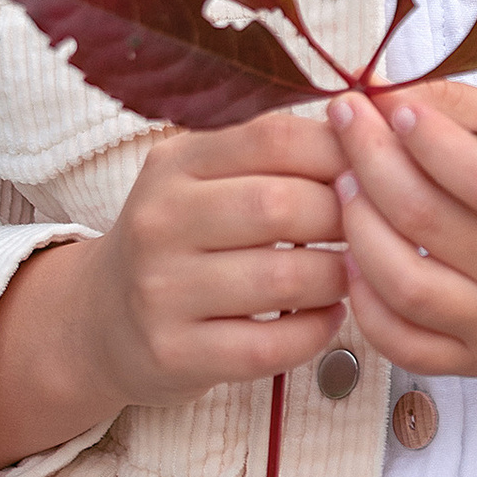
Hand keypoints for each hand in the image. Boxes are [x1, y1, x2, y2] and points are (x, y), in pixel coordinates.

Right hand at [0, 105, 346, 476]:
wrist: (101, 320)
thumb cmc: (181, 240)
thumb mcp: (205, 179)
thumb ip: (275, 153)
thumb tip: (374, 123)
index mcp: (175, 163)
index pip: (272, 137)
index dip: (339, 151)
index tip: (373, 171)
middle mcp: (160, 221)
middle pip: (281, 206)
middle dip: (347, 219)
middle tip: (375, 230)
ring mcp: (161, 291)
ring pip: (284, 279)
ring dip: (338, 278)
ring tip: (355, 274)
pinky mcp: (172, 353)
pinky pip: (270, 345)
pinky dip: (316, 331)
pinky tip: (328, 317)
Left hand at [327, 82, 476, 382]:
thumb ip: (464, 108)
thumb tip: (383, 92)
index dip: (430, 140)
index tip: (394, 105)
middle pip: (430, 221)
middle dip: (372, 159)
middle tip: (346, 120)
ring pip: (406, 284)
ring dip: (358, 226)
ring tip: (344, 184)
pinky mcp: (470, 360)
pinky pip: (401, 341)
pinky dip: (364, 299)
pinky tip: (353, 256)